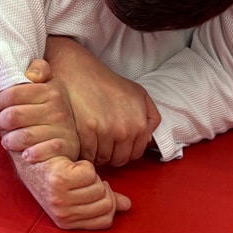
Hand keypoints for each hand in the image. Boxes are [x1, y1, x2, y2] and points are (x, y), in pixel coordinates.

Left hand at [0, 59, 80, 162]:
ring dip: (9, 140)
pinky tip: (25, 155)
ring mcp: (62, 129)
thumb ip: (39, 70)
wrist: (68, 136)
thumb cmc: (49, 108)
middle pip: (14, 115)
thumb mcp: (47, 84)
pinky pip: (41, 151)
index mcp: (51, 90)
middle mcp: (58, 109)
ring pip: (23, 135)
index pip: (13, 93)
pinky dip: (30, 154)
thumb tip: (32, 75)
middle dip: (0, 121)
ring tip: (6, 140)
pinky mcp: (65, 147)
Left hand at [10, 154, 131, 230]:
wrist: (30, 156)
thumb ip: (104, 201)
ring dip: (90, 174)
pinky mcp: (60, 179)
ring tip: (74, 171)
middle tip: (84, 178)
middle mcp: (63, 214)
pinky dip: (84, 164)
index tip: (96, 187)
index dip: (107, 201)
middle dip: (100, 186)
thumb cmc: (55, 173)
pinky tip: (70, 163)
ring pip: (99, 186)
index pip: (105, 220)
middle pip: (106, 203)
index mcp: (68, 222)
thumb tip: (127, 205)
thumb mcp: (79, 193)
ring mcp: (60, 198)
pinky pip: (90, 172)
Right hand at [44, 37, 160, 166]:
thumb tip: (148, 141)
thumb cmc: (109, 83)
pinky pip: (87, 154)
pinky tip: (83, 138)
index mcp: (140, 123)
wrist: (81, 71)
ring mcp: (105, 131)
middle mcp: (125, 130)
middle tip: (103, 143)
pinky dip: (84, 151)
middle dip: (111, 154)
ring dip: (97, 153)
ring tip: (92, 139)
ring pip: (102, 159)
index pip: (135, 155)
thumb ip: (151, 118)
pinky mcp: (86, 131)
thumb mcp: (139, 94)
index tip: (116, 145)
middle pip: (118, 160)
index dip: (125, 151)